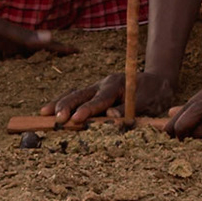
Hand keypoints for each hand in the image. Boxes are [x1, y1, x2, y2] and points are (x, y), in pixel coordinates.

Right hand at [41, 69, 176, 127]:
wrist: (157, 81)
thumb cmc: (154, 94)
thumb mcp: (147, 102)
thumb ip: (128, 109)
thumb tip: (110, 118)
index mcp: (116, 86)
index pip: (99, 99)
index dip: (87, 110)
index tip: (75, 119)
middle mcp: (103, 84)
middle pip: (81, 93)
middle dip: (67, 106)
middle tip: (57, 119)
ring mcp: (97, 86)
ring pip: (74, 93)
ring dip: (60, 103)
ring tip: (44, 114)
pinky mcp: (94, 92)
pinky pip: (76, 96)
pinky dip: (62, 102)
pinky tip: (49, 111)